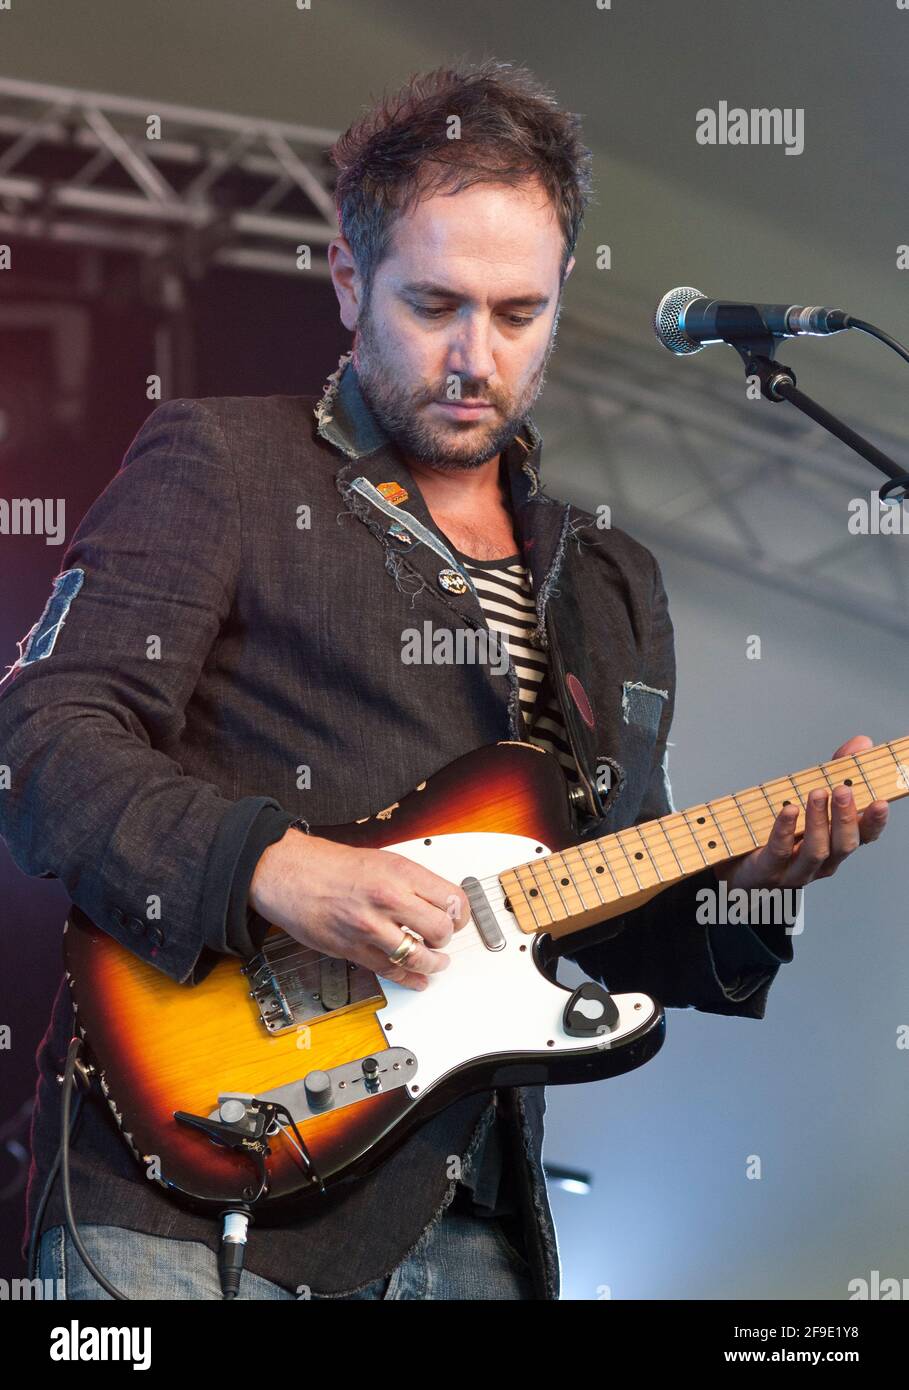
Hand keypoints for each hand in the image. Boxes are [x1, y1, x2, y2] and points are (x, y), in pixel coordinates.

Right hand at [249, 831, 470, 990]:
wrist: (289, 874)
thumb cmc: (330, 865)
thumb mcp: (383, 860)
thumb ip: (411, 882)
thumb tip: (438, 902)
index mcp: (400, 873)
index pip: (452, 899)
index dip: (460, 913)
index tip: (458, 917)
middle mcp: (389, 899)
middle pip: (441, 930)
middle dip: (446, 938)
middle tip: (442, 938)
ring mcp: (371, 927)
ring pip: (419, 957)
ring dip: (433, 964)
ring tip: (436, 962)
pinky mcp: (354, 950)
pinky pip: (391, 971)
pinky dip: (409, 980)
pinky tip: (417, 980)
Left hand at [714, 735, 888, 892]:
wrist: (739, 869)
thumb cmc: (778, 834)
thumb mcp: (808, 801)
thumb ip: (833, 773)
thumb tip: (860, 744)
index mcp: (834, 846)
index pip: (863, 838)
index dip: (874, 822)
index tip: (881, 802)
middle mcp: (821, 863)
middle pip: (843, 845)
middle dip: (846, 817)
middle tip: (843, 790)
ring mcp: (795, 871)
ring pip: (816, 851)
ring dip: (819, 821)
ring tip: (817, 793)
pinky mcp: (767, 871)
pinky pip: (779, 852)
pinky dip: (785, 830)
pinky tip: (789, 811)